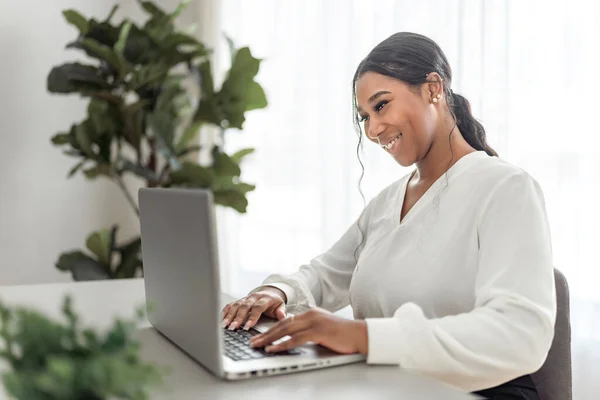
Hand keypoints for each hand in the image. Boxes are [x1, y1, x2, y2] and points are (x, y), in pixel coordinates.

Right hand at [221, 286, 286, 330]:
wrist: (269, 292)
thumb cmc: (274, 302)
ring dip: (230, 315)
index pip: (258, 307)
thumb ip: (282, 311)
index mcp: (265, 298)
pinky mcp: (239, 300)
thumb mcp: (281, 306)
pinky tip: (221, 319)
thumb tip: (281, 315)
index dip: (252, 317)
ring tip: (225, 325)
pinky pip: (231, 304)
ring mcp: (245, 298)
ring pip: (236, 305)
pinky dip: (226, 311)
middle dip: (238, 318)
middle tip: (233, 327)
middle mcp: (254, 297)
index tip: (247, 327)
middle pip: (244, 306)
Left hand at [249, 308, 367, 354]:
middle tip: (253, 341)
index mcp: (311, 313)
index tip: (260, 336)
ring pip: (285, 330)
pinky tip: (273, 349)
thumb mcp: (324, 329)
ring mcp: (314, 322)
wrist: (361, 334)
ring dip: (269, 339)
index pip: (286, 321)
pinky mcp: (318, 331)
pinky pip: (295, 339)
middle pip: (282, 324)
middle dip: (265, 333)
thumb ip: (310, 331)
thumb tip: (295, 338)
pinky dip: (282, 344)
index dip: (272, 329)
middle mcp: (310, 314)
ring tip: (257, 345)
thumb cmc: (344, 335)